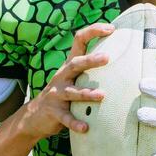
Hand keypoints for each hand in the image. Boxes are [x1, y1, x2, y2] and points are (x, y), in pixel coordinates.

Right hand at [11, 22, 111, 142]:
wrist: (34, 116)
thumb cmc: (63, 94)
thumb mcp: (74, 78)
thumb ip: (89, 69)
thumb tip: (121, 57)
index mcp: (69, 66)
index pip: (79, 41)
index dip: (93, 31)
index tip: (111, 28)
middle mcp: (62, 77)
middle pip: (75, 64)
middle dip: (90, 60)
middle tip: (107, 58)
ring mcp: (57, 95)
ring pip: (72, 92)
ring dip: (87, 93)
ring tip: (102, 95)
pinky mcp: (54, 113)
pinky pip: (66, 118)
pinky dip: (76, 123)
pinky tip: (86, 127)